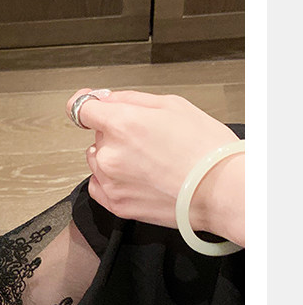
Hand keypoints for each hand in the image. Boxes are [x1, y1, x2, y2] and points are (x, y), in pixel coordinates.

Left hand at [66, 89, 244, 245]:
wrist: (221, 190)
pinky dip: (111, 181)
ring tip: (148, 162)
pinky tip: (136, 178)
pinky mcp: (117, 205)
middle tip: (150, 140)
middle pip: (98, 136)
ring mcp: (111, 182)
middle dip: (116, 133)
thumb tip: (106, 99)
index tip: (91, 104)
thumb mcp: (173, 105)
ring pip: (98, 161)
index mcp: (122, 124)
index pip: (82, 109)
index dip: (86, 103)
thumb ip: (130, 99)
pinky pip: (99, 187)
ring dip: (114, 158)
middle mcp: (110, 154)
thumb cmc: (206, 149)